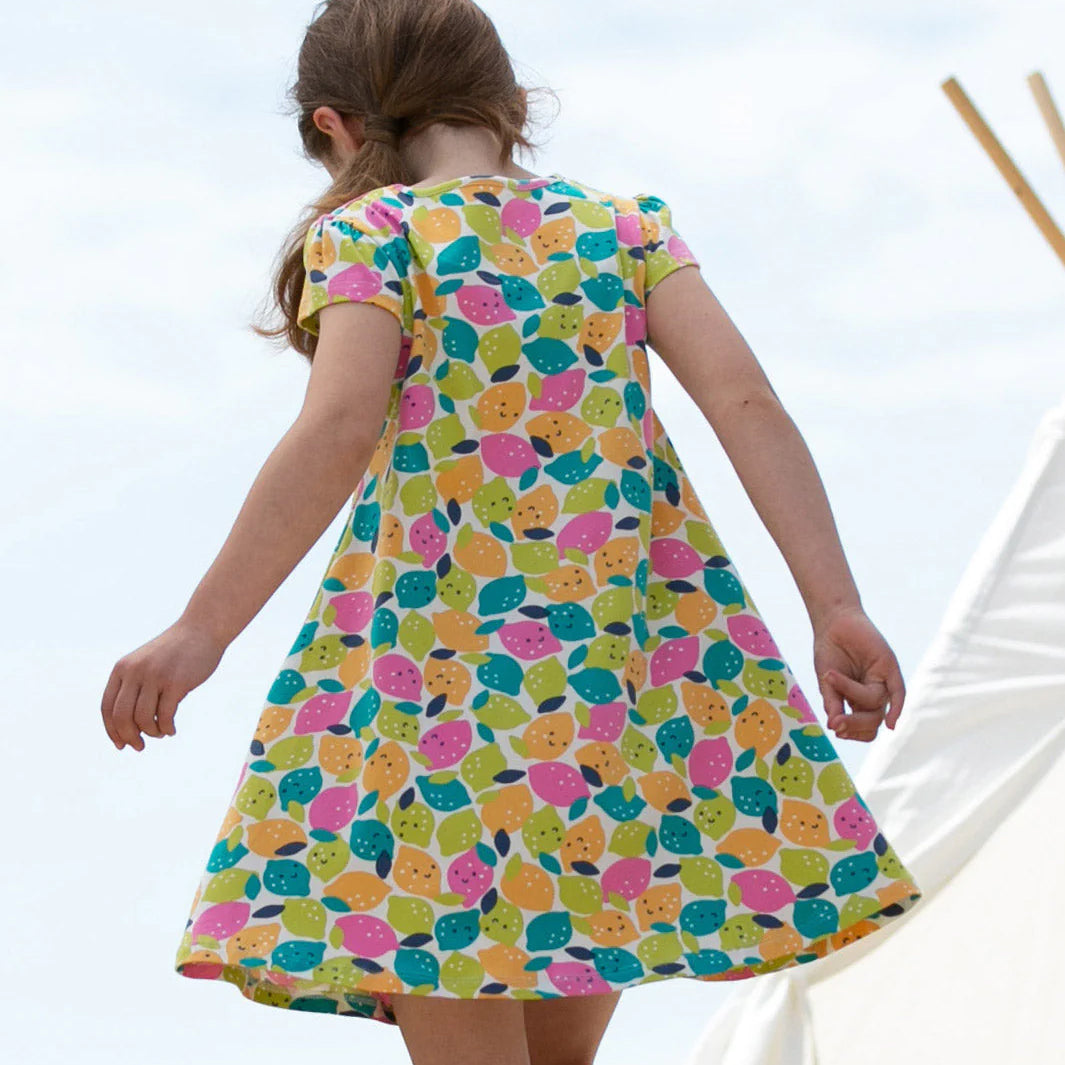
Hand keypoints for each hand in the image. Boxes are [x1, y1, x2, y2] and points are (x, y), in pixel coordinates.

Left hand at [101, 620, 225, 750]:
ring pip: (143, 719)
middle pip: (121, 717)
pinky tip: (171, 729)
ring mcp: (155, 676)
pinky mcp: (176, 682)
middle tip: (139, 747)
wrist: (202, 630)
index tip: (120, 745)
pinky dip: (166, 728)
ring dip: (151, 733)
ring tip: (161, 733)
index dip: (111, 731)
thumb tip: (128, 727)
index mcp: (123, 668)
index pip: (107, 707)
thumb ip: (133, 687)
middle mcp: (135, 671)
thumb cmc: (175, 652)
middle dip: (129, 737)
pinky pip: (164, 716)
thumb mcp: (145, 664)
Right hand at [812, 607, 904, 741]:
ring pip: (876, 703)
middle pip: (872, 721)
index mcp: (858, 700)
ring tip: (830, 677)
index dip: (852, 732)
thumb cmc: (829, 651)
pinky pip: (898, 692)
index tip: (835, 727)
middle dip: (854, 723)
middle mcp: (874, 694)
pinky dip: (896, 708)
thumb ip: (833, 702)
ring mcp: (883, 681)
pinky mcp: (890, 667)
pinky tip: (890, 724)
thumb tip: (834, 726)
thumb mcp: (827, 681)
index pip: (864, 728)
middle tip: (836, 722)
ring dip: (851, 692)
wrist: (833, 622)